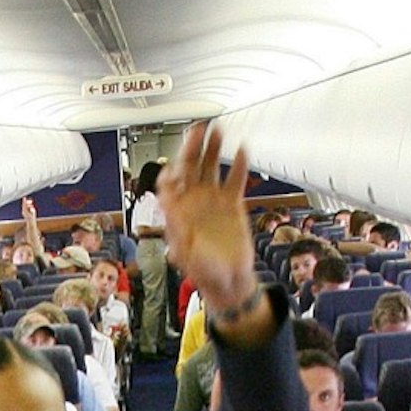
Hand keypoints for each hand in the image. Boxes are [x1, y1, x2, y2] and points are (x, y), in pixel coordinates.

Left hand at [159, 123, 262, 324]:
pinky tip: (242, 151)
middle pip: (189, 167)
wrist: (229, 281)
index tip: (177, 161)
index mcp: (176, 212)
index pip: (168, 183)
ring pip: (210, 168)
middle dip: (191, 148)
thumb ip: (183, 235)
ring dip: (212, 149)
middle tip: (198, 130)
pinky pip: (234, 179)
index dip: (171, 170)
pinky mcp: (231, 203)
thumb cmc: (205, 273)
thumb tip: (175, 215)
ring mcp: (211, 200)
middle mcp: (192, 202)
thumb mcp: (189, 256)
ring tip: (218, 131)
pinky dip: (239, 165)